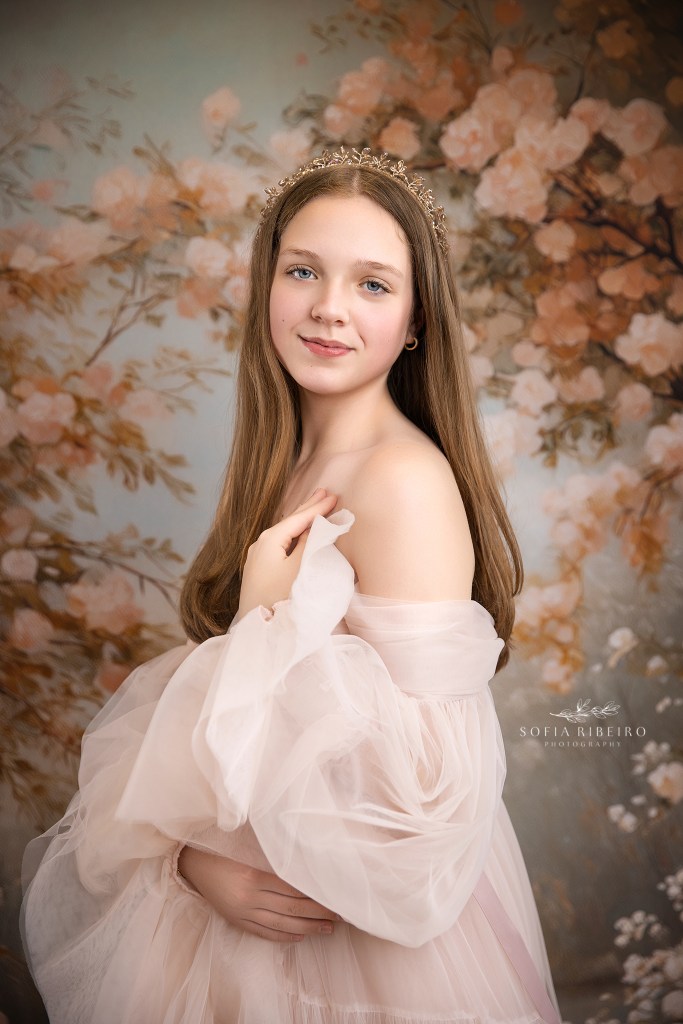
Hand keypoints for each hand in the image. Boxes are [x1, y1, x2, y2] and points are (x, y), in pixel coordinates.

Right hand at [177, 847, 339, 941]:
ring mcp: (243, 913)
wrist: (193, 866)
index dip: (315, 895)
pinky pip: (264, 932)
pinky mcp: (237, 922)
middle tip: (340, 915)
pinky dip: (284, 936)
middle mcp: (249, 898)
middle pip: (292, 908)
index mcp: (253, 876)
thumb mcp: (246, 850)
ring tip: (327, 929)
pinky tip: (300, 936)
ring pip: (282, 924)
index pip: (292, 889)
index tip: (334, 896)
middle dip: (318, 913)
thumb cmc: (222, 852)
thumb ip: (272, 860)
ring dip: (307, 928)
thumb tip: (304, 868)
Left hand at [237, 488, 337, 619]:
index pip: (299, 519)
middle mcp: (260, 545)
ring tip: (314, 507)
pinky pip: (280, 544)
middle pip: (290, 522)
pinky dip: (294, 535)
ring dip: (302, 520)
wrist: (259, 632)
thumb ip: (310, 544)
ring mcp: (257, 558)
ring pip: (285, 533)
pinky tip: (297, 534)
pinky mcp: (259, 571)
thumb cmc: (280, 599)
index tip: (335, 496)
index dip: (318, 507)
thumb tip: (316, 528)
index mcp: (269, 541)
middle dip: (308, 507)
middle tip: (325, 492)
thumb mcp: (300, 568)